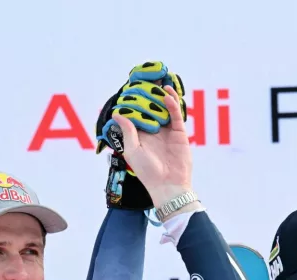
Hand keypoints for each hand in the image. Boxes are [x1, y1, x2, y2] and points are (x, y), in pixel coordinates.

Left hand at [111, 85, 192, 207]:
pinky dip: (171, 103)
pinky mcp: (179, 133)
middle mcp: (154, 130)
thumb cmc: (148, 172)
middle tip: (146, 76)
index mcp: (140, 134)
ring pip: (164, 108)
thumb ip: (127, 132)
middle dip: (149, 92)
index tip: (130, 85)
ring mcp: (167, 131)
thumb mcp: (133, 151)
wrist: (168, 185)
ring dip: (161, 94)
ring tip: (158, 78)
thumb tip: (118, 114)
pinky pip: (175, 115)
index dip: (134, 99)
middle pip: (151, 107)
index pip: (136, 113)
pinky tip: (166, 93)